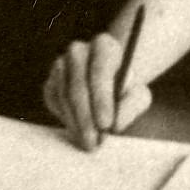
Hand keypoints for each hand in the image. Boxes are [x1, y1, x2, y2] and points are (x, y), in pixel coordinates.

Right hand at [45, 28, 153, 149]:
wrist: (109, 82)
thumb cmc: (126, 88)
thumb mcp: (139, 95)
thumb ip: (132, 106)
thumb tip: (114, 126)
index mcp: (104, 46)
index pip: (100, 71)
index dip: (102, 100)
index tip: (106, 125)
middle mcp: (78, 51)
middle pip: (78, 86)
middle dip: (86, 118)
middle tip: (94, 142)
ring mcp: (60, 66)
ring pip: (64, 98)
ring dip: (76, 124)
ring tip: (90, 144)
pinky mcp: (50, 84)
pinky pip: (55, 104)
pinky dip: (67, 120)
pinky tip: (79, 132)